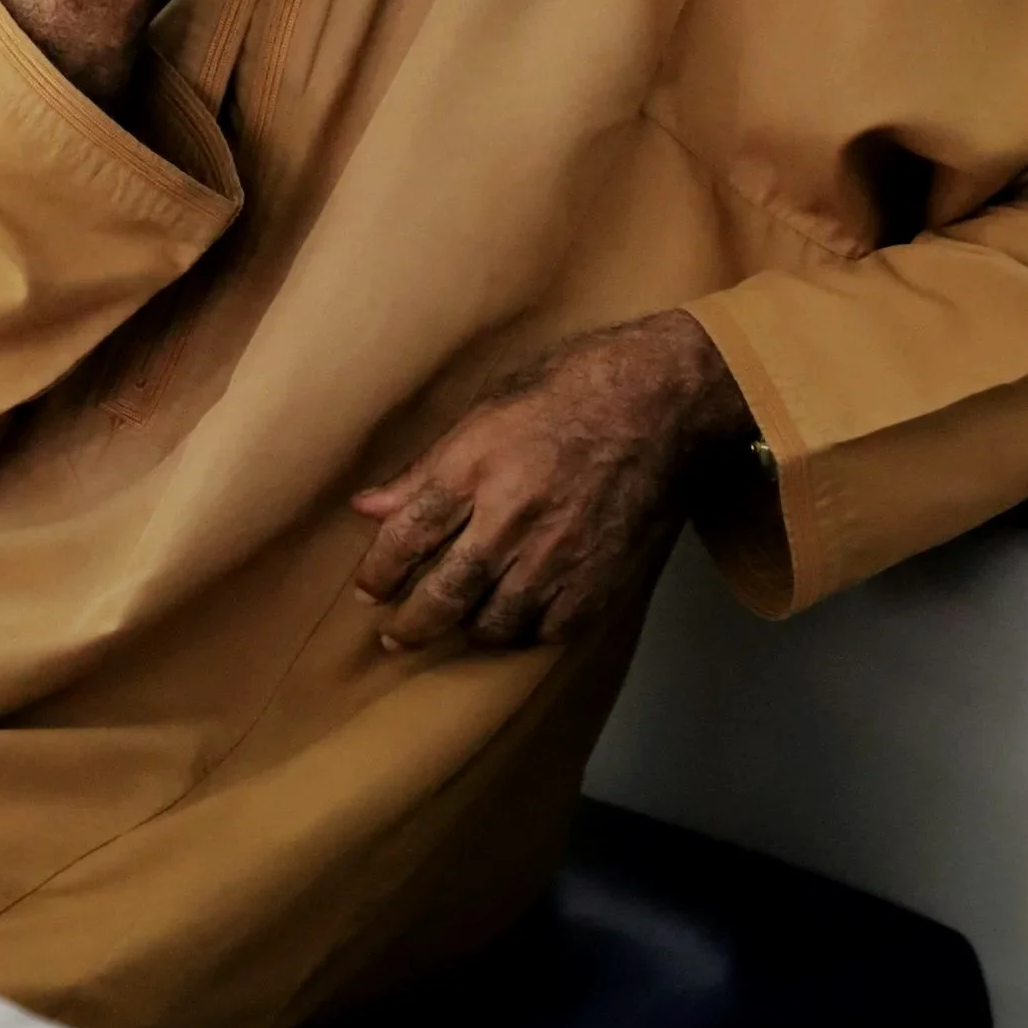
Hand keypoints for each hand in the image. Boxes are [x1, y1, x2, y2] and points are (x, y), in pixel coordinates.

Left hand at [351, 311, 751, 654]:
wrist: (659, 403)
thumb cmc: (570, 392)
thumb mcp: (485, 413)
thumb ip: (426, 469)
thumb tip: (369, 507)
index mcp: (475, 470)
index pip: (407, 537)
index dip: (378, 572)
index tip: (368, 590)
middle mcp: (511, 520)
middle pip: (444, 593)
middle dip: (411, 624)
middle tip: (396, 635)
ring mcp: (557, 555)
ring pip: (494, 623)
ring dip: (468, 630)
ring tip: (457, 626)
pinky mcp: (598, 579)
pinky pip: (548, 630)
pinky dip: (526, 631)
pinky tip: (516, 621)